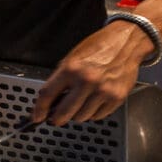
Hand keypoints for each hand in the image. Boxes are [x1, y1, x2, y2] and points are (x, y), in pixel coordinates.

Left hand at [31, 21, 150, 126]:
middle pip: (64, 113)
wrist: (125, 42)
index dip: (39, 109)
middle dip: (57, 119)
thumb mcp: (73, 57)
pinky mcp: (116, 97)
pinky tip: (95, 100)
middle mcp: (87, 81)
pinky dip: (94, 112)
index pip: (48, 94)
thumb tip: (50, 101)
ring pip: (81, 117)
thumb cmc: (98, 47)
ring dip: (77, 114)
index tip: (36, 117)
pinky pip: (98, 116)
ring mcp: (103, 91)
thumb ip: (61, 79)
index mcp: (71, 68)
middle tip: (56, 118)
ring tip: (81, 101)